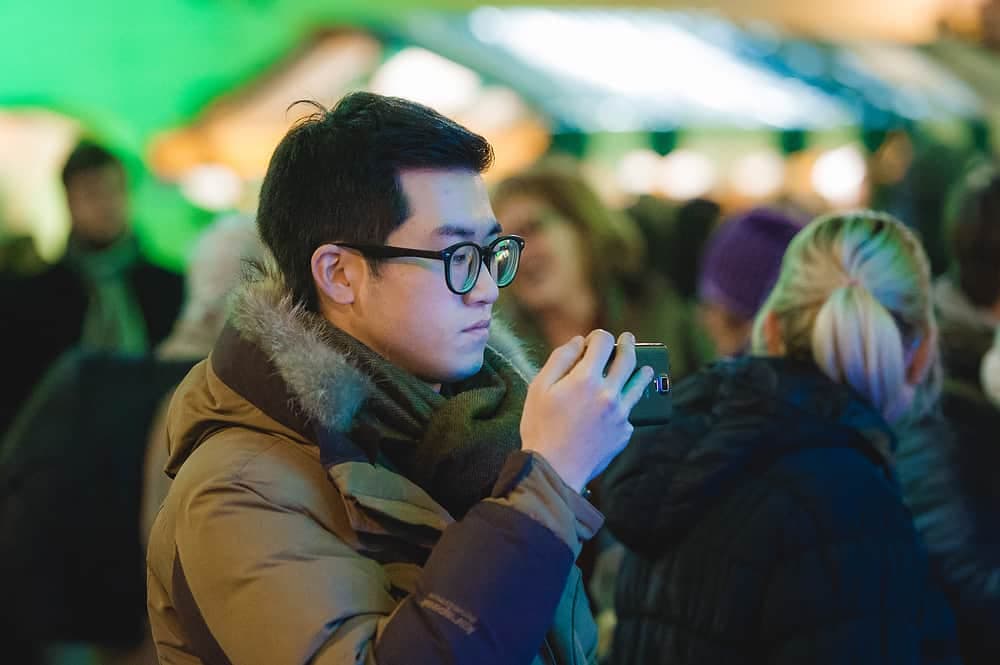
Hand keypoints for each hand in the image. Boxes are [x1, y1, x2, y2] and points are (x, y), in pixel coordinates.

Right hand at [520, 330, 653, 491]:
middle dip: (627, 344)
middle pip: (627, 359)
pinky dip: (627, 404)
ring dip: (642, 371)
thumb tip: (578, 342)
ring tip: (646, 368)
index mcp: (586, 378)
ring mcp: (620, 413)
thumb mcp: (539, 388)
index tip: (596, 340)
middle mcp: (609, 393)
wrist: (555, 469)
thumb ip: (560, 359)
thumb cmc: (541, 428)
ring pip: (639, 385)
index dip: (599, 337)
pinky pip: (630, 411)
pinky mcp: (624, 432)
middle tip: (628, 339)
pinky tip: (623, 404)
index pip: (603, 342)